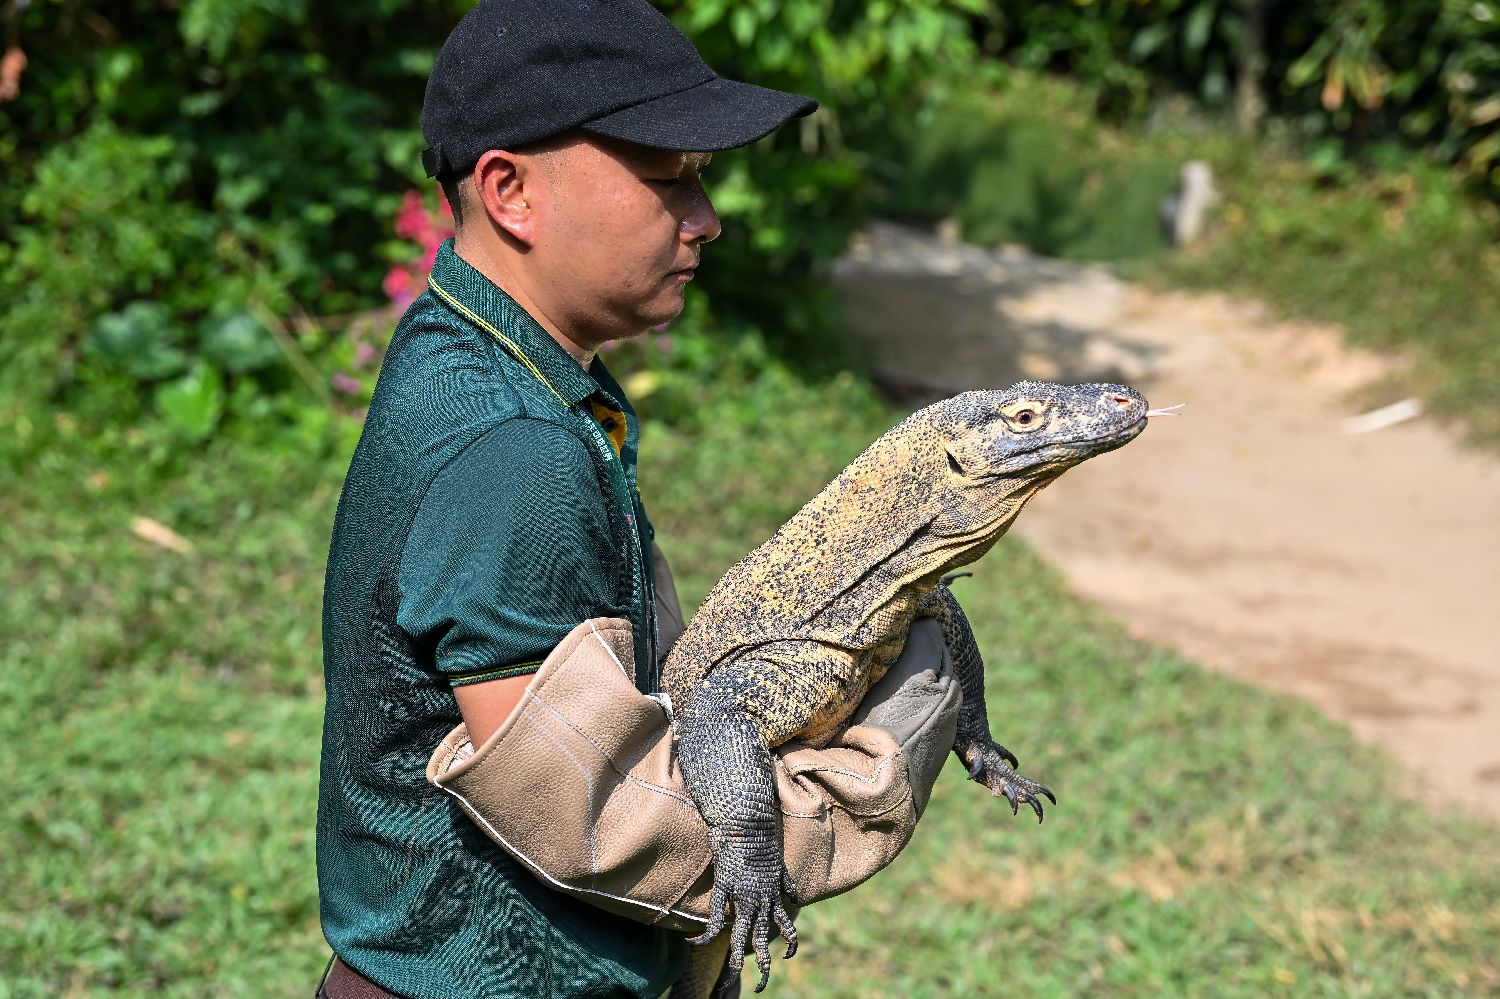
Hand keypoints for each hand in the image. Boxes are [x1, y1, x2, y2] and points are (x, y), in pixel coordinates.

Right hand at [689, 822, 797, 993]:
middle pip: (763, 941)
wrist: (748, 821)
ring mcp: (742, 897)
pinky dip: (703, 935)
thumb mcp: (779, 865)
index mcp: (773, 895)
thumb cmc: (762, 839)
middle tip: (762, 989)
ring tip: (729, 984)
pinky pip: (714, 920)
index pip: (784, 927)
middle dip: (764, 967)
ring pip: (741, 938)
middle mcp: (760, 901)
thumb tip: (794, 896)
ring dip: (735, 964)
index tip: (786, 957)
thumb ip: (787, 883)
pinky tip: (692, 944)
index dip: (788, 944)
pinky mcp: (724, 889)